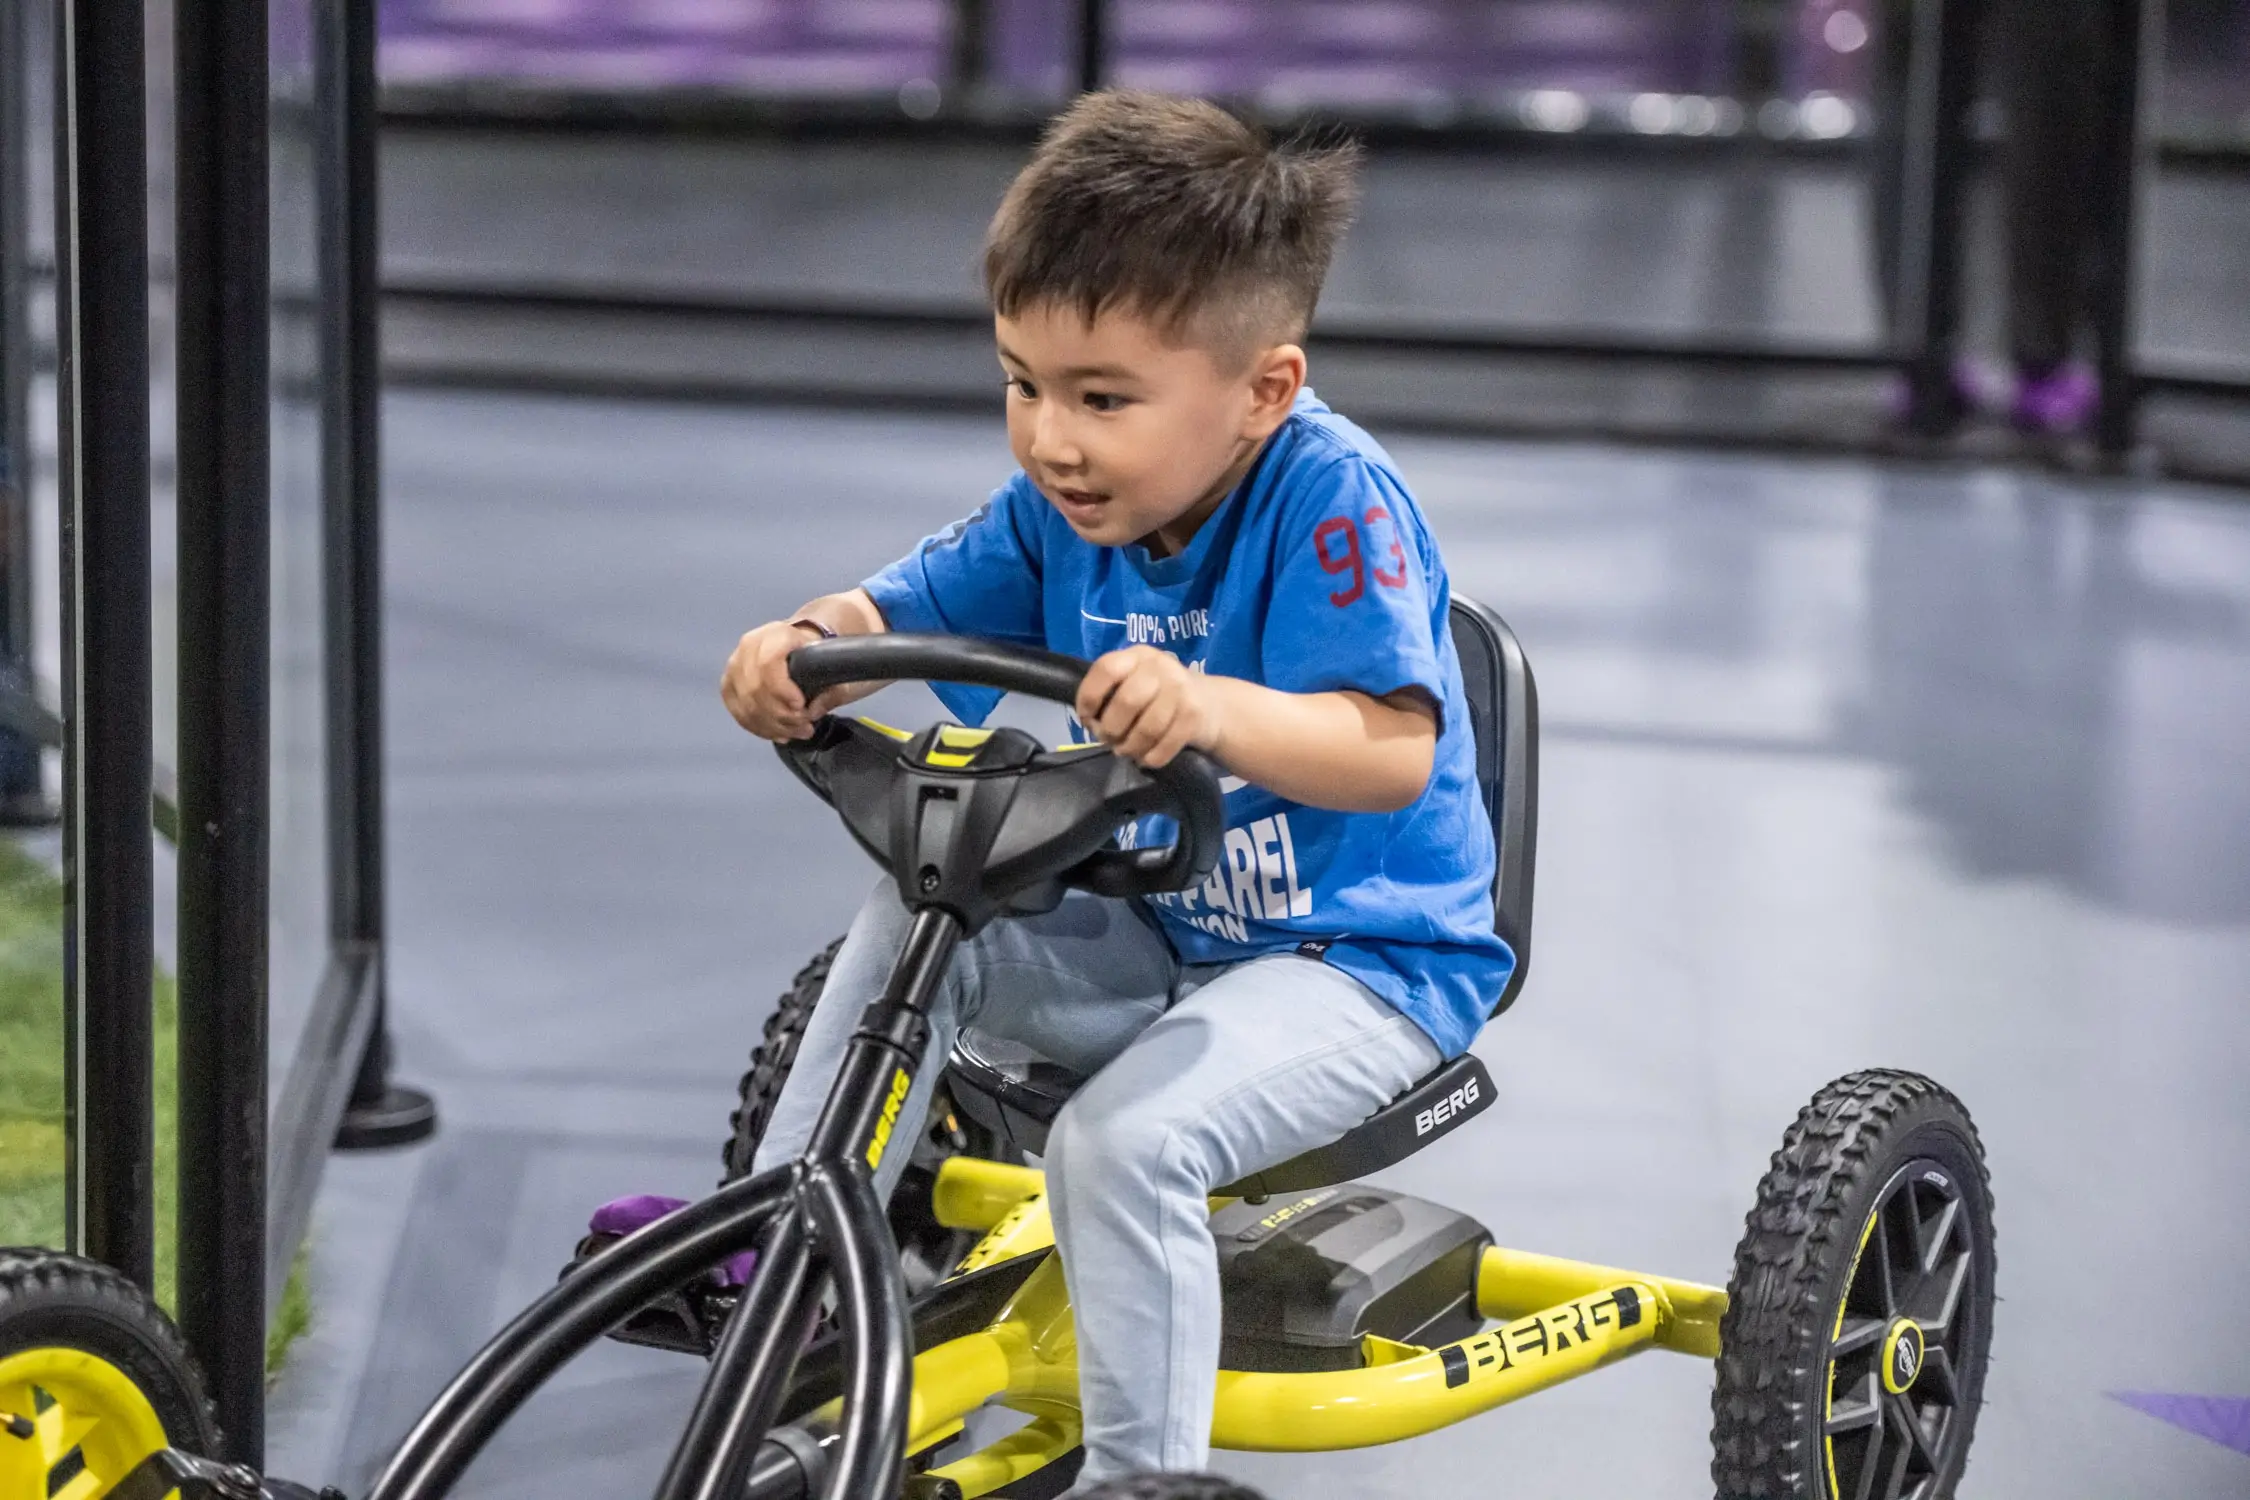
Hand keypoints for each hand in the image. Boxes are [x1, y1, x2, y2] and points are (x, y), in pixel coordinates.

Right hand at [721, 620, 835, 739]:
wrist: (803, 647)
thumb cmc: (823, 655)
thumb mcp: (840, 670)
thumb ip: (833, 691)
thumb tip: (812, 711)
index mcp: (777, 633)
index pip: (768, 662)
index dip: (781, 688)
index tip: (800, 705)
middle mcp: (750, 644)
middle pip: (754, 687)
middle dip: (780, 715)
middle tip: (805, 726)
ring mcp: (736, 664)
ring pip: (745, 703)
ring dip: (772, 726)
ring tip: (797, 732)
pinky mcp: (729, 684)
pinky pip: (738, 711)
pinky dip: (759, 728)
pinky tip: (779, 733)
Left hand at [1075, 646, 1220, 768]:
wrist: (1211, 704)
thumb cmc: (1159, 696)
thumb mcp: (1135, 681)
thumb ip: (1111, 693)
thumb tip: (1091, 723)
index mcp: (1137, 655)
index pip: (1106, 669)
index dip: (1089, 696)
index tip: (1086, 718)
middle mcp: (1160, 666)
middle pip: (1126, 702)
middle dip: (1111, 729)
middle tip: (1109, 740)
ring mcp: (1180, 689)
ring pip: (1147, 729)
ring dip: (1130, 748)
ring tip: (1127, 751)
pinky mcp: (1194, 715)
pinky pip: (1165, 746)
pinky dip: (1150, 758)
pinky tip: (1146, 758)